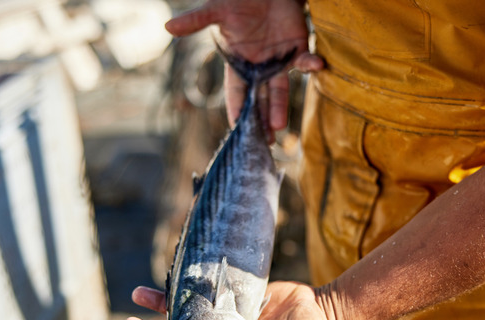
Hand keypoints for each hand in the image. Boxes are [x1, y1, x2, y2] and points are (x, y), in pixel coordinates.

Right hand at [165, 0, 322, 131]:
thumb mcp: (217, 10)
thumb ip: (197, 20)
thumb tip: (168, 26)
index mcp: (239, 63)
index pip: (236, 92)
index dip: (237, 110)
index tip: (237, 129)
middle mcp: (259, 67)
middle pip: (259, 99)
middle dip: (260, 120)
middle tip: (263, 142)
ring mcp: (279, 61)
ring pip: (280, 90)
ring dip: (280, 108)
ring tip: (279, 127)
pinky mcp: (298, 49)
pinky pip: (305, 60)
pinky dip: (310, 64)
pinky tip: (316, 66)